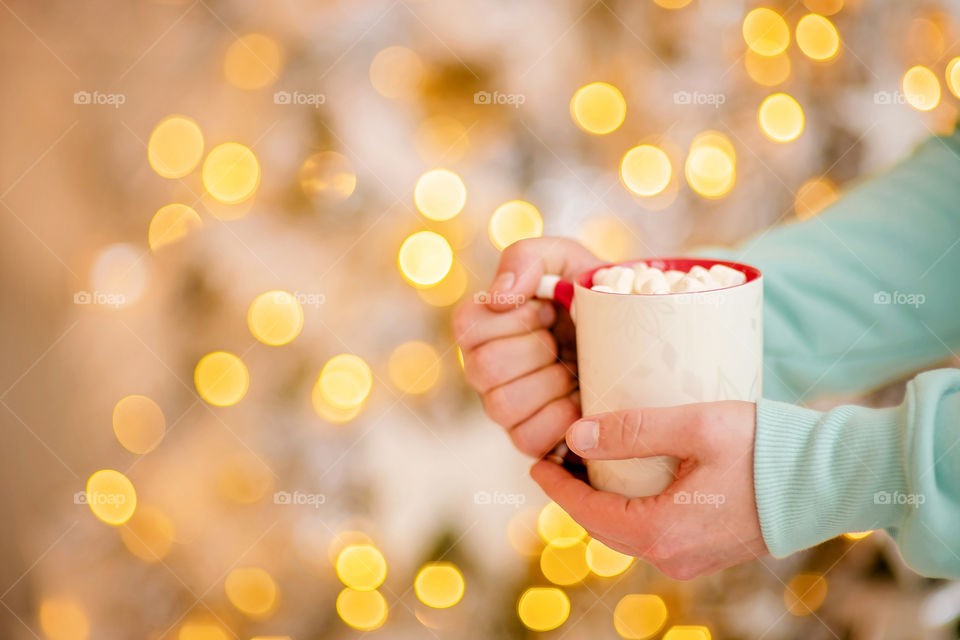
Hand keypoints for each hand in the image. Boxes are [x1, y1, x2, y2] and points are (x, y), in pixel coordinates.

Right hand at [453, 238, 601, 456]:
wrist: (636, 336)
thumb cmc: (594, 297)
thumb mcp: (567, 260)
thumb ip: (526, 257)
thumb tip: (499, 296)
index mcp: (483, 327)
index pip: (467, 327)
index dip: (514, 319)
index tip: (548, 310)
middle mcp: (483, 369)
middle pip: (484, 368)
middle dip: (537, 349)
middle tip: (563, 340)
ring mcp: (504, 408)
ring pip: (502, 406)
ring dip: (550, 383)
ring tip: (574, 369)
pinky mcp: (529, 438)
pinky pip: (527, 439)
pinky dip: (561, 418)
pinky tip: (579, 398)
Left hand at [530, 401, 767, 579]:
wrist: (830, 479)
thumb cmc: (766, 448)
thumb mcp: (694, 426)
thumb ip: (632, 431)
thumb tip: (575, 437)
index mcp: (660, 530)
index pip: (586, 511)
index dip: (556, 486)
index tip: (536, 461)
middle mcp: (671, 555)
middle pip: (602, 526)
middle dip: (575, 495)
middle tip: (557, 459)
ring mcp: (692, 558)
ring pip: (627, 532)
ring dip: (602, 502)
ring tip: (588, 466)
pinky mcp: (709, 550)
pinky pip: (653, 534)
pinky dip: (630, 509)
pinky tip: (630, 482)